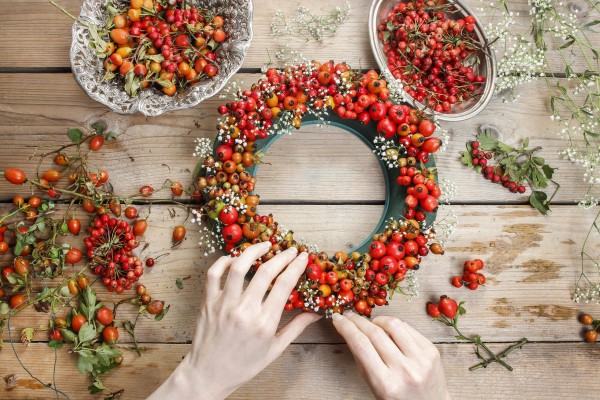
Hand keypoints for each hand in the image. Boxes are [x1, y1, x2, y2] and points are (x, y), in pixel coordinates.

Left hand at [148, 243, 320, 399]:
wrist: (209, 374)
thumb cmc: (244, 365)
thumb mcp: (275, 349)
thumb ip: (296, 327)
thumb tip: (315, 313)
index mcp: (264, 323)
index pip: (284, 285)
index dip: (295, 267)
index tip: (302, 257)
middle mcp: (244, 311)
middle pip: (266, 272)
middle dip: (282, 257)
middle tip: (289, 250)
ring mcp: (224, 304)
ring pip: (239, 267)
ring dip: (253, 251)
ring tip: (264, 245)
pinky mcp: (209, 302)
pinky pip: (214, 274)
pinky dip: (224, 261)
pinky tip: (235, 259)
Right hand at [332, 312, 450, 399]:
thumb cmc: (398, 398)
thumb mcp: (374, 386)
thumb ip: (362, 360)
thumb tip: (349, 331)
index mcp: (386, 384)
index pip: (361, 345)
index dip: (347, 328)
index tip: (338, 319)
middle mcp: (405, 371)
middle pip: (375, 334)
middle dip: (358, 321)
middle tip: (349, 316)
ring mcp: (421, 360)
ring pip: (393, 325)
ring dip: (377, 320)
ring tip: (371, 324)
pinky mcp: (432, 351)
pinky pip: (409, 328)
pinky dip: (395, 325)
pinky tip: (389, 329)